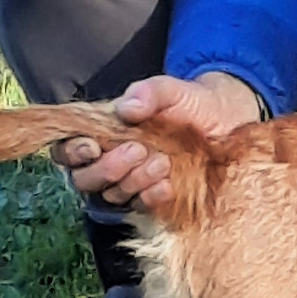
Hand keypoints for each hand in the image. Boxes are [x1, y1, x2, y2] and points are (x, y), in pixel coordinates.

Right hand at [55, 71, 261, 215]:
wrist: (229, 122)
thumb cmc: (191, 102)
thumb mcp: (173, 90)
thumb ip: (150, 92)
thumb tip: (127, 106)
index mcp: (103, 132)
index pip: (67, 149)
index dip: (71, 152)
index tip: (91, 147)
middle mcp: (110, 160)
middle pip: (84, 178)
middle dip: (106, 169)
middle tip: (137, 151)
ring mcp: (130, 182)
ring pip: (111, 195)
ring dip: (132, 182)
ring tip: (162, 163)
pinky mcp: (152, 199)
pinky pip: (140, 207)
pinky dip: (150, 197)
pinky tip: (167, 185)